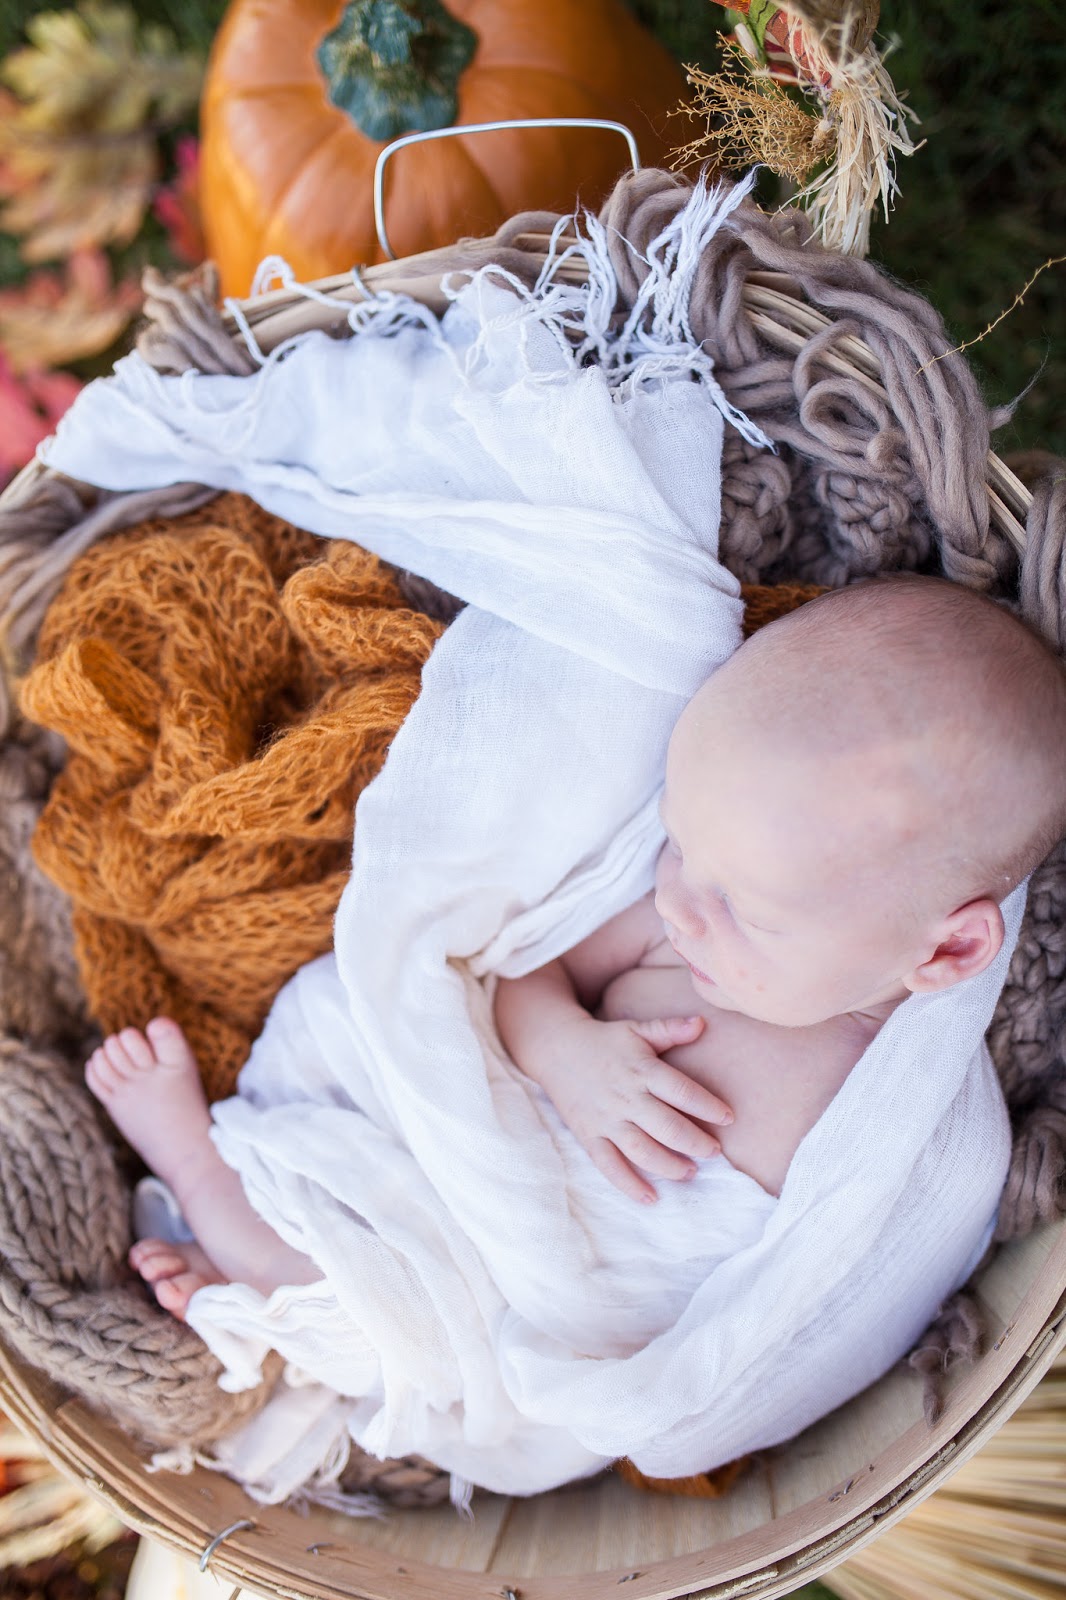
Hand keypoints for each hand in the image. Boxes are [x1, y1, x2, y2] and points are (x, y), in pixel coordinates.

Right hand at [545, 1014, 732, 1204]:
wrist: (555, 1049)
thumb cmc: (604, 1041)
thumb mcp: (636, 1029)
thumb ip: (669, 1029)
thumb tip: (702, 1023)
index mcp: (642, 1070)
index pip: (682, 1091)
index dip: (708, 1106)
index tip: (729, 1118)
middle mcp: (626, 1097)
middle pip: (666, 1127)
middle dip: (695, 1143)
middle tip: (715, 1152)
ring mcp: (606, 1119)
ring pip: (641, 1151)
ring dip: (669, 1166)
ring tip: (691, 1173)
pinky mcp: (589, 1136)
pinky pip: (609, 1166)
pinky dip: (629, 1185)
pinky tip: (651, 1198)